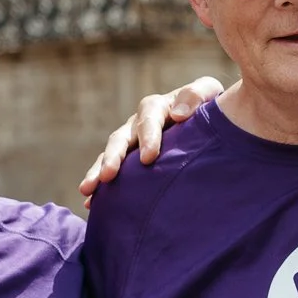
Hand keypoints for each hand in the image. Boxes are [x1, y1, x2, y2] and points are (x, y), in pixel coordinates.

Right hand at [77, 76, 223, 204]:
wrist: (210, 124)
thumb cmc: (210, 108)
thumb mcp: (208, 93)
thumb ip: (196, 95)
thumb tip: (178, 114)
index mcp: (157, 108)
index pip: (149, 118)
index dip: (148, 137)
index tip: (149, 158)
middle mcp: (138, 125)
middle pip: (121, 139)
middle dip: (113, 158)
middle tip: (108, 176)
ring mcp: (131, 144)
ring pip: (110, 157)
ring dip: (98, 172)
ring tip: (87, 190)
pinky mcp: (130, 164)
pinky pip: (111, 174)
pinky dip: (101, 189)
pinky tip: (90, 204)